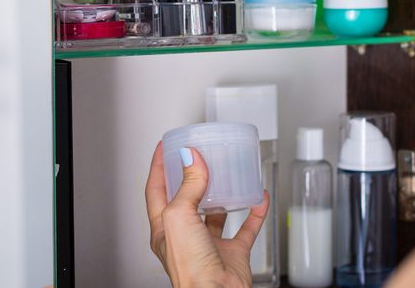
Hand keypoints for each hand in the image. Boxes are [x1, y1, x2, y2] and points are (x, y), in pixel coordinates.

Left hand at [146, 142, 269, 287]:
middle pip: (186, 199)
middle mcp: (184, 236)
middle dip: (191, 176)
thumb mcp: (180, 217)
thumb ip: (188, 186)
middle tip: (199, 155)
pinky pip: (246, 227)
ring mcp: (209, 245)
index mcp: (163, 229)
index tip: (166, 146)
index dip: (159, 166)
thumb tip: (190, 158)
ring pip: (215, 214)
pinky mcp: (232, 253)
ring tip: (228, 173)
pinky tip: (259, 198)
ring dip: (223, 194)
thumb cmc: (190, 268)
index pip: (156, 189)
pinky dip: (254, 211)